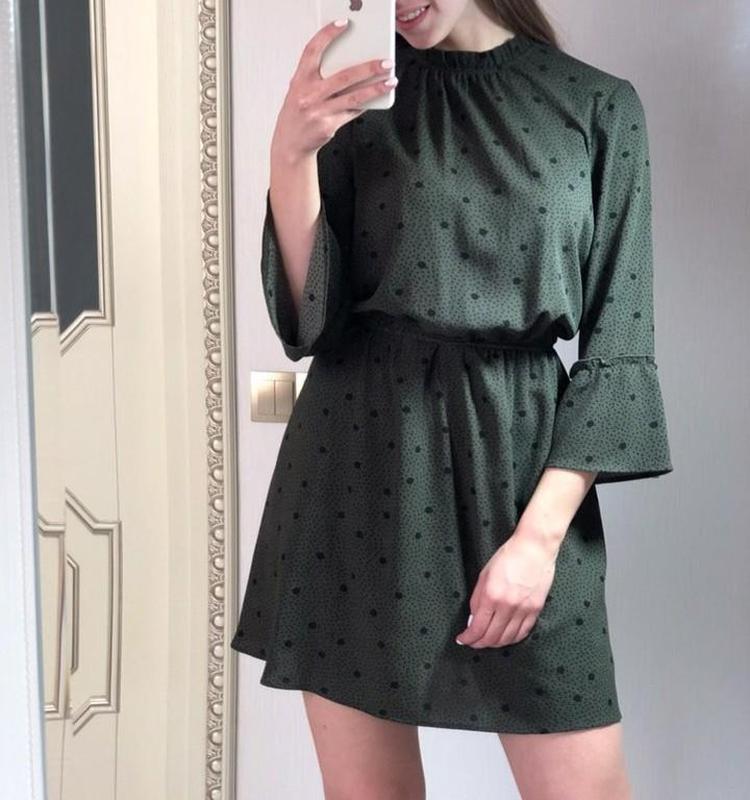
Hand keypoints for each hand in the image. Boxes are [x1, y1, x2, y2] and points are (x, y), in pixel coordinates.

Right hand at [271, 20, 397, 161]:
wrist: (290, 143)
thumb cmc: (298, 112)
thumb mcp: (300, 89)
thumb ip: (318, 76)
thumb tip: (349, 62)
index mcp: (300, 80)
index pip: (312, 51)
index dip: (327, 35)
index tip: (343, 24)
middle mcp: (309, 95)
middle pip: (343, 77)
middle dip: (368, 68)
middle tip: (385, 62)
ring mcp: (319, 111)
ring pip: (353, 97)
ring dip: (375, 89)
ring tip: (390, 81)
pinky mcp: (329, 126)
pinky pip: (352, 112)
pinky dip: (366, 104)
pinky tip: (377, 97)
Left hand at [455, 535, 556, 647]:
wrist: (534, 548)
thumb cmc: (508, 557)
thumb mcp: (484, 575)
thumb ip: (477, 599)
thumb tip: (473, 620)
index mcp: (491, 595)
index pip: (478, 628)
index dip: (468, 638)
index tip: (463, 639)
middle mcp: (508, 606)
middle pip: (492, 637)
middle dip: (479, 643)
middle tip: (473, 642)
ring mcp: (524, 609)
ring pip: (507, 638)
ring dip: (495, 643)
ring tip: (487, 641)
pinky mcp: (536, 609)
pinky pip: (523, 632)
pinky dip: (512, 638)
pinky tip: (505, 637)